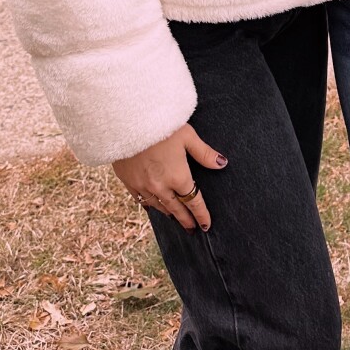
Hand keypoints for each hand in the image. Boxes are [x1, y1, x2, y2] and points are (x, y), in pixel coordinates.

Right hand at [112, 124, 226, 231]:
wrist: (128, 121)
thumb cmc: (161, 125)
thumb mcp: (188, 136)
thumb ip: (204, 153)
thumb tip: (221, 164)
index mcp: (178, 176)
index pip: (193, 202)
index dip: (201, 215)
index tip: (206, 225)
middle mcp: (160, 186)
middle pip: (176, 208)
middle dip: (185, 219)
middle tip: (191, 228)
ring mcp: (142, 185)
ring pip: (157, 205)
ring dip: (168, 212)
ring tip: (174, 217)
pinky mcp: (127, 180)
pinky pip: (139, 199)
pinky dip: (148, 204)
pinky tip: (151, 206)